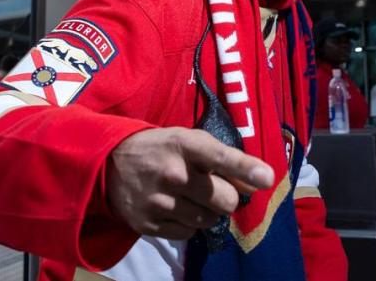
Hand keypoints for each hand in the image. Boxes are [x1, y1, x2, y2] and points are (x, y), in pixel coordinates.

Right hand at [106, 127, 274, 239]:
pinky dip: (189, 224)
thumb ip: (223, 158)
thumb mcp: (189, 141)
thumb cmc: (161, 148)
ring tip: (191, 197)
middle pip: (224, 201)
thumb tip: (256, 183)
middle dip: (226, 197)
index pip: (221, 157)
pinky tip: (176, 208)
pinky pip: (189, 234)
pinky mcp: (149, 224)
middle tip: (213, 189)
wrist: (109, 163)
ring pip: (209, 220)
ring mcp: (159, 201)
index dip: (246, 168)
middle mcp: (173, 174)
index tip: (266, 178)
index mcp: (185, 145)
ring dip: (208, 212)